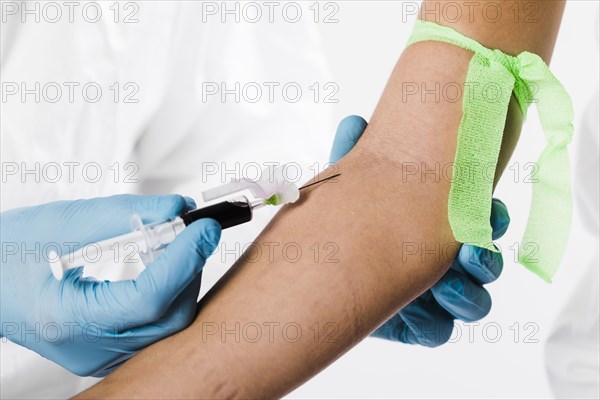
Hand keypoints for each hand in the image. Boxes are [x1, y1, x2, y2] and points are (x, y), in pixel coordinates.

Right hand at [0, 194, 220, 375]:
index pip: (148, 298)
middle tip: (195, 233)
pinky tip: (165, 269)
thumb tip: (178, 208)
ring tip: (178, 246)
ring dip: (183, 281)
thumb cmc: (7, 254)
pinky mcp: (110, 350)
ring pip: (168, 325)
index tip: (204, 228)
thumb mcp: (61, 223)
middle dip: (190, 269)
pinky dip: (170, 294)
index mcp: (67, 319)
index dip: (184, 259)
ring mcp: (101, 355)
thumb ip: (125, 214)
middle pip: (168, 317)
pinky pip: (157, 328)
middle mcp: (88, 348)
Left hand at [330, 116, 509, 346]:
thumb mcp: (345, 188)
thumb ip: (351, 157)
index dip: (492, 217)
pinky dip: (432, 324)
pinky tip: (416, 313)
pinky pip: (437, 332)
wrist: (313, 272)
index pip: (481, 220)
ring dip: (466, 294)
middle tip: (469, 253)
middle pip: (485, 263)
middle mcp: (442, 260)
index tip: (487, 211)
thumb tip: (354, 123)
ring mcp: (432, 295)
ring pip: (472, 302)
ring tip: (445, 287)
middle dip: (485, 259)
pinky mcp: (413, 325)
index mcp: (438, 225)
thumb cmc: (341, 224)